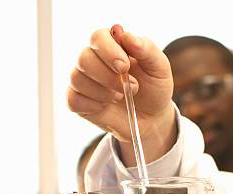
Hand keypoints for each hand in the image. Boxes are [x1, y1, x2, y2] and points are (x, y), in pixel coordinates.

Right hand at [67, 25, 175, 163]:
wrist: (152, 119)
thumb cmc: (154, 89)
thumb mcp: (159, 68)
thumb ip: (146, 49)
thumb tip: (126, 35)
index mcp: (112, 45)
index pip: (98, 37)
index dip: (108, 51)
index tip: (124, 67)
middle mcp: (94, 59)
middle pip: (84, 58)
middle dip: (107, 76)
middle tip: (131, 88)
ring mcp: (84, 80)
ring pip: (77, 78)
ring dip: (102, 92)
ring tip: (120, 97)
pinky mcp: (78, 101)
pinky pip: (73, 99)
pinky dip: (91, 105)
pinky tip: (105, 107)